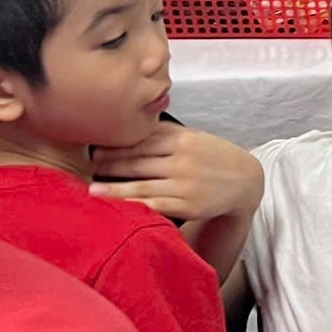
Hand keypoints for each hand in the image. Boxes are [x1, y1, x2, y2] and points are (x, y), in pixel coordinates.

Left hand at [90, 123, 263, 222]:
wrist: (245, 181)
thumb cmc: (215, 157)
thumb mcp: (196, 137)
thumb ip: (167, 132)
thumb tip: (134, 124)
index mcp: (183, 140)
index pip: (143, 141)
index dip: (116, 145)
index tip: (95, 147)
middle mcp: (183, 161)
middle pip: (138, 162)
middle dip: (110, 164)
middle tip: (86, 166)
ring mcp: (185, 184)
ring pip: (142, 185)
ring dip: (114, 188)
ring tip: (92, 190)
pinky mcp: (187, 205)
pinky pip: (155, 205)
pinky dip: (135, 206)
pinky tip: (118, 207)